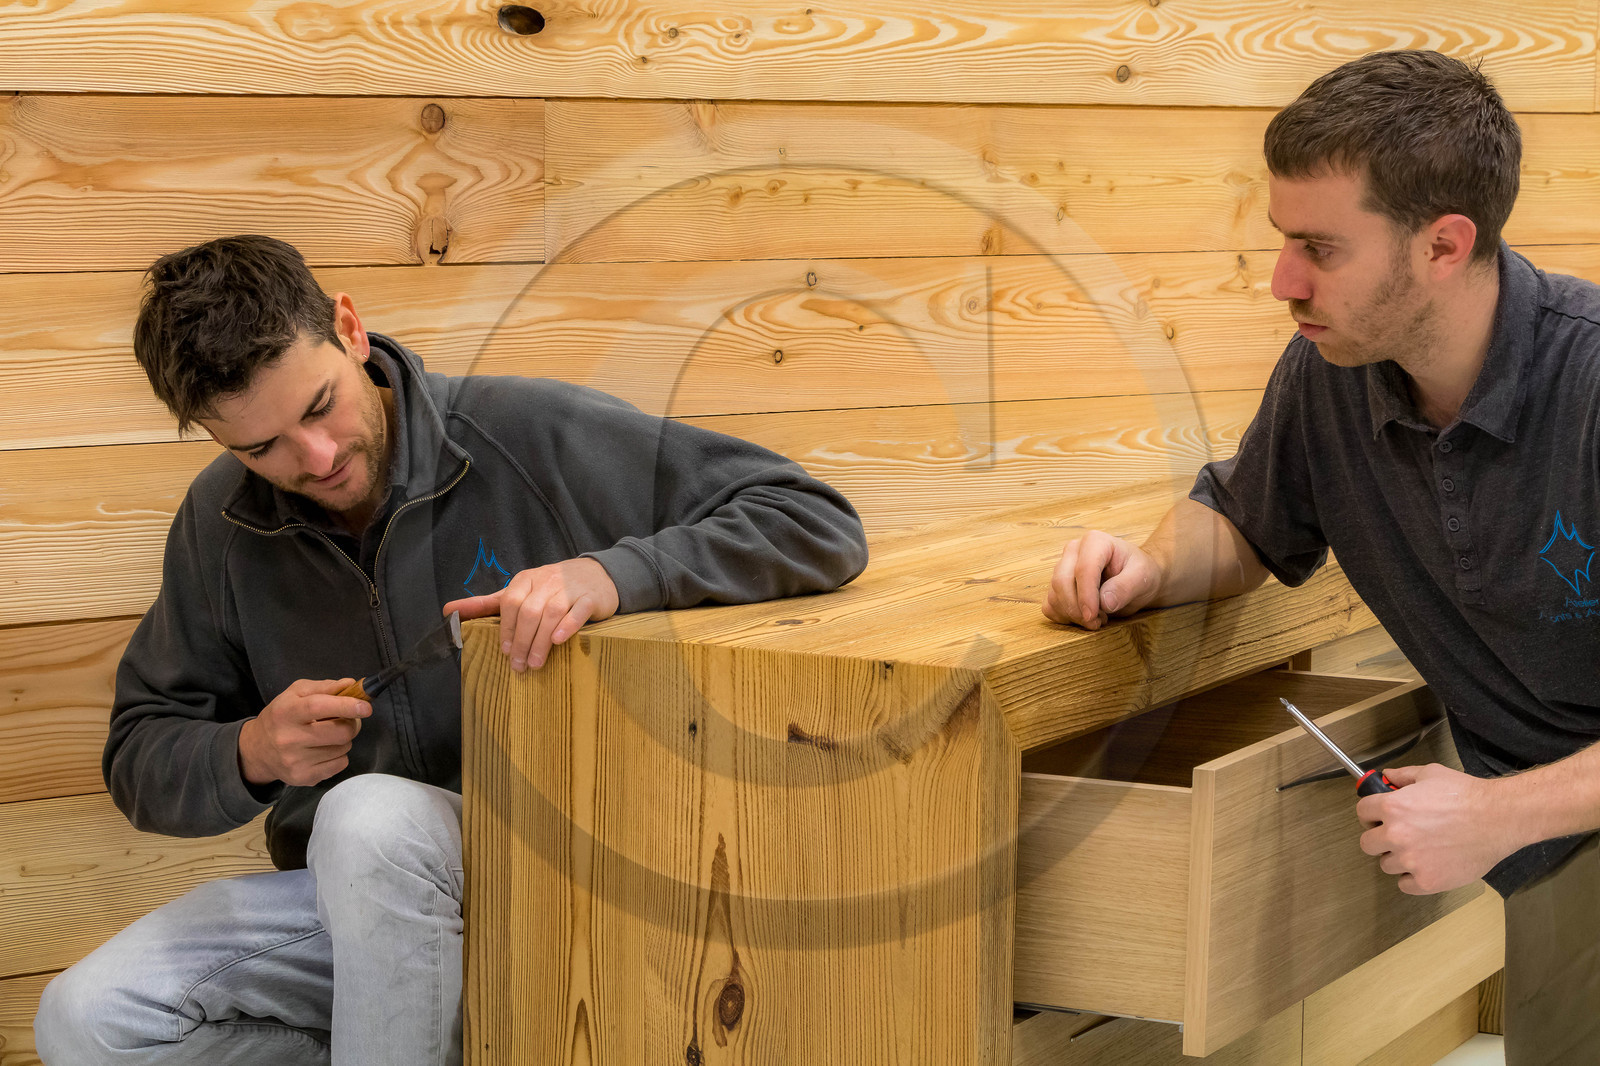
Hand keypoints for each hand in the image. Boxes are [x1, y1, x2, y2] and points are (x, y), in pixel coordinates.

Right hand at [238, 678, 371, 787]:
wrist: (257, 750)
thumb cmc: (282, 716)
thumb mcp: (296, 693)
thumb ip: (325, 687)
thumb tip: (352, 685)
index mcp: (285, 712)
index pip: (318, 707)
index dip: (345, 705)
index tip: (365, 706)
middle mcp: (288, 738)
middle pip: (339, 732)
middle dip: (351, 723)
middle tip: (345, 720)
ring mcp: (295, 761)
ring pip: (343, 748)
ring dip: (343, 740)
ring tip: (328, 735)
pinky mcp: (303, 777)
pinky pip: (340, 764)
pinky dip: (339, 755)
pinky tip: (324, 750)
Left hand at [442, 557, 619, 671]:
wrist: (595, 575)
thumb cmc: (552, 588)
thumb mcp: (519, 592)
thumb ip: (486, 603)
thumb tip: (448, 610)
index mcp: (526, 580)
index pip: (510, 603)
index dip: (505, 629)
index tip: (504, 651)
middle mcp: (546, 581)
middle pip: (529, 611)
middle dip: (521, 641)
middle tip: (519, 666)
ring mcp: (570, 589)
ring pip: (552, 613)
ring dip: (541, 640)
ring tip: (536, 663)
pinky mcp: (590, 598)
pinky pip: (578, 610)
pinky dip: (568, 625)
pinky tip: (559, 640)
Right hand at [1042, 530, 1162, 629]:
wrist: (1136, 578)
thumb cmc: (1140, 573)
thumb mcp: (1142, 577)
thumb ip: (1125, 587)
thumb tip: (1104, 602)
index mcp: (1095, 542)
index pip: (1083, 569)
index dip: (1086, 596)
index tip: (1093, 617)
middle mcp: (1073, 551)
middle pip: (1062, 581)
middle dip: (1076, 608)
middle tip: (1097, 623)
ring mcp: (1062, 567)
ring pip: (1054, 595)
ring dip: (1073, 614)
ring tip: (1099, 618)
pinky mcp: (1057, 586)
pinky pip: (1050, 605)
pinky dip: (1064, 617)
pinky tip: (1084, 617)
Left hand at [1357, 763, 1519, 894]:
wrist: (1498, 818)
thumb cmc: (1467, 796)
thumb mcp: (1431, 774)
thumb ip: (1403, 776)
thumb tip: (1387, 776)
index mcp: (1393, 807)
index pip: (1362, 812)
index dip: (1370, 814)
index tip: (1376, 817)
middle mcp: (1396, 834)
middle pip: (1367, 843)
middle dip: (1379, 838)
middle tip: (1396, 835)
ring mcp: (1411, 860)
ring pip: (1386, 864)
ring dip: (1397, 858)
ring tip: (1418, 850)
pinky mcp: (1427, 880)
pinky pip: (1404, 885)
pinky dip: (1412, 878)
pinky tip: (1425, 867)